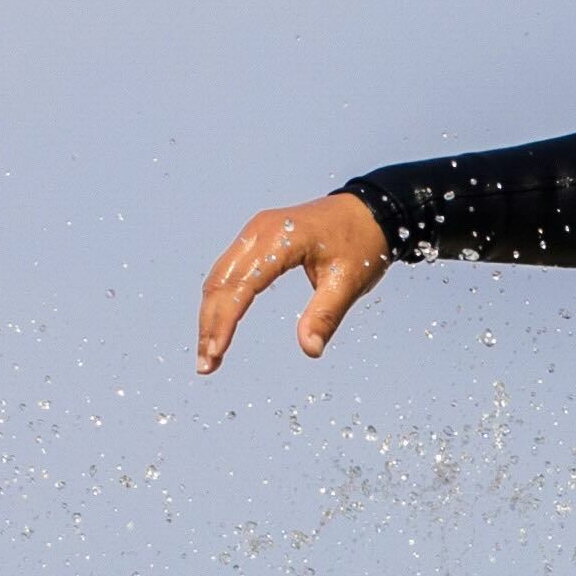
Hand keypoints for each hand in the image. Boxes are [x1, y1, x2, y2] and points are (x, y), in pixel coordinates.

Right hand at [194, 193, 392, 371]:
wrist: (369, 210)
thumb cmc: (361, 242)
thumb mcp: (348, 281)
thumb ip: (325, 315)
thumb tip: (310, 350)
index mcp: (280, 238)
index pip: (241, 285)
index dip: (225, 321)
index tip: (216, 353)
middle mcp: (259, 232)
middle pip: (220, 282)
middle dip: (210, 325)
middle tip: (206, 365)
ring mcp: (254, 232)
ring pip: (219, 277)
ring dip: (210, 315)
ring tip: (209, 353)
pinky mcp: (256, 238)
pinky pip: (228, 270)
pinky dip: (220, 299)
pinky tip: (217, 325)